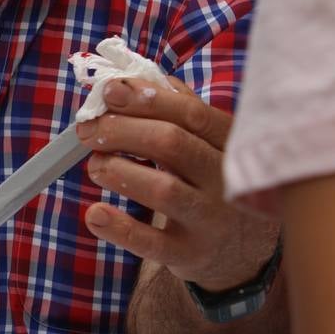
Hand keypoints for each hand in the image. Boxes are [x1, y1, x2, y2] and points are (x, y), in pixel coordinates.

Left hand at [75, 77, 278, 291]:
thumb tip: (129, 79)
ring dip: (118, 171)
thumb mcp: (209, 144)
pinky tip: (94, 213)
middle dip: (122, 130)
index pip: (191, 113)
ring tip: (96, 165)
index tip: (110, 92)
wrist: (246, 251)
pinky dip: (117, 227)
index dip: (146, 99)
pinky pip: (151, 241)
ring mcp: (211, 220)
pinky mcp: (191, 254)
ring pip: (163, 190)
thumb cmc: (213, 183)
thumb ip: (178, 110)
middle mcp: (227, 181)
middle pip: (172, 144)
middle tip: (88, 130)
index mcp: (231, 144)